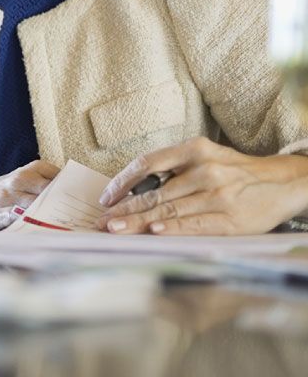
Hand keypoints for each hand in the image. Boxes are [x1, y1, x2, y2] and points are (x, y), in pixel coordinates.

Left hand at [97, 137, 307, 235]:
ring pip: (170, 210)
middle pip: (155, 193)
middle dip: (124, 209)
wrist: (281, 182)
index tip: (106, 198)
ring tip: (116, 230)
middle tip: (101, 221)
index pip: (148, 164)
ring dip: (139, 222)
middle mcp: (205, 169)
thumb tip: (133, 189)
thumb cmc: (233, 170)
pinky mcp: (230, 218)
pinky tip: (154, 232)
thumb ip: (173, 167)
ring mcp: (218, 194)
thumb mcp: (204, 156)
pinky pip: (195, 224)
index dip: (123, 182)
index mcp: (194, 150)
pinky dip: (173, 229)